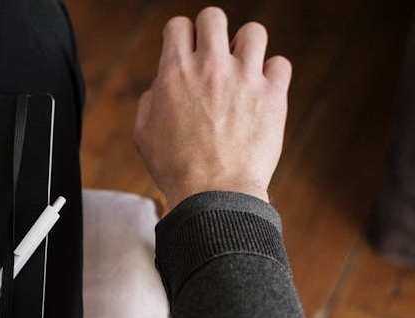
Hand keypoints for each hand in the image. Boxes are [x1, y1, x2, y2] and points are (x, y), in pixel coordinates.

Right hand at [133, 7, 291, 209]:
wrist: (214, 194)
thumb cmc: (175, 169)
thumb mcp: (143, 136)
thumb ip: (149, 102)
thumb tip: (160, 87)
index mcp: (174, 73)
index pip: (178, 25)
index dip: (180, 36)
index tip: (185, 52)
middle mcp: (210, 67)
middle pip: (213, 16)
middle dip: (210, 31)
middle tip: (212, 55)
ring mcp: (245, 78)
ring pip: (253, 31)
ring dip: (245, 47)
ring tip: (241, 68)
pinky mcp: (273, 95)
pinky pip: (280, 63)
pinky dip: (272, 74)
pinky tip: (261, 90)